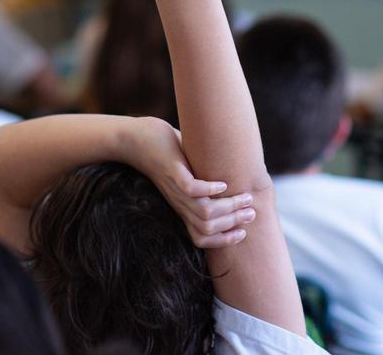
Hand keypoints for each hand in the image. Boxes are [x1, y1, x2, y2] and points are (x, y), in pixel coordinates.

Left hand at [126, 116, 255, 247]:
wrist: (130, 141)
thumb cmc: (161, 154)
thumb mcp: (184, 172)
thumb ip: (203, 178)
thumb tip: (229, 175)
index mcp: (181, 207)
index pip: (201, 238)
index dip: (223, 240)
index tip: (242, 232)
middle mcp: (178, 203)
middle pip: (208, 227)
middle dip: (233, 222)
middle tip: (251, 212)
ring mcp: (174, 189)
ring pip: (204, 211)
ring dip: (228, 207)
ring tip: (244, 197)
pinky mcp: (172, 172)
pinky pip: (191, 189)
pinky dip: (209, 189)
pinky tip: (221, 183)